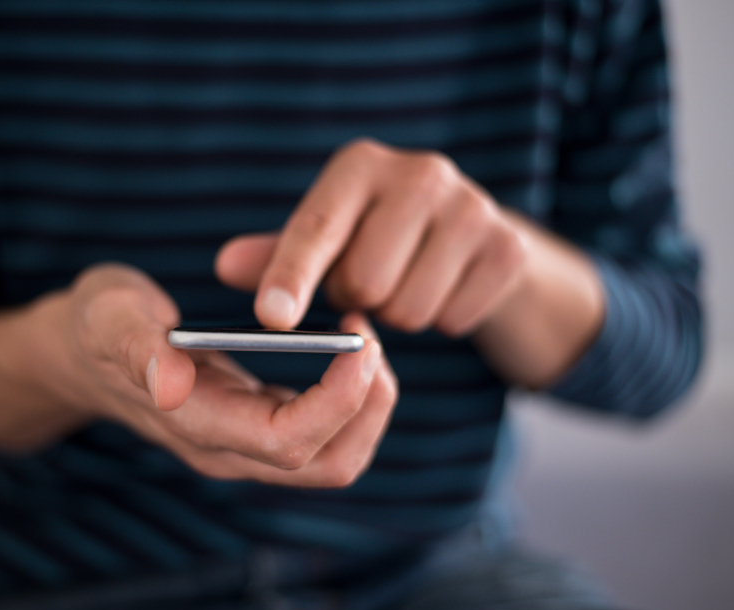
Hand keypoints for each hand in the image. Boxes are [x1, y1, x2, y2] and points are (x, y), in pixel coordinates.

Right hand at [0, 263, 397, 486]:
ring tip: (364, 342)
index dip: (337, 400)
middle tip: (370, 336)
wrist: (83, 353)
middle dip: (369, 406)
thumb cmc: (97, 326)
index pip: (287, 441)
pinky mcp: (257, 429)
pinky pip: (326, 437)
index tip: (357, 339)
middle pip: (328, 463)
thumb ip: (133, 347)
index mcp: (196, 425)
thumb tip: (168, 384)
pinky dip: (353, 400)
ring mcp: (244, 445)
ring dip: (368, 408)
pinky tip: (344, 350)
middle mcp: (227, 450)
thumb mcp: (107, 317)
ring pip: (335, 459)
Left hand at [215, 139, 604, 387]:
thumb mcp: (324, 238)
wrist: (468, 233)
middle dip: (357, 301)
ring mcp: (471, 206)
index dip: (291, 276)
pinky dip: (442, 319)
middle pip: (364, 283)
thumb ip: (276, 256)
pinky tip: (443, 288)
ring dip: (398, 316)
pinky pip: (453, 319)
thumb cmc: (374, 235)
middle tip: (367, 283)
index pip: (316, 228)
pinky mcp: (508, 246)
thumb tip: (226, 265)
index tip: (272, 318)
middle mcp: (419, 172)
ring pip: (407, 310)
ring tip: (405, 282)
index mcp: (359, 165)